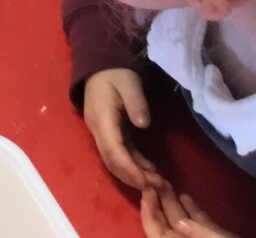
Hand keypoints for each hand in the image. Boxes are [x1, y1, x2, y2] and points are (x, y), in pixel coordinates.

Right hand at [84, 68, 162, 190]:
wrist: (99, 66)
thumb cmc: (115, 73)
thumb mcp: (129, 83)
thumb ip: (137, 102)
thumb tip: (144, 125)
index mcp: (101, 118)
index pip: (112, 149)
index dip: (128, 167)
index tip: (145, 181)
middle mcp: (97, 129)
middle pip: (110, 160)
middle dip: (131, 176)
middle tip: (156, 188)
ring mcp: (101, 132)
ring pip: (114, 160)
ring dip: (133, 173)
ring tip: (157, 183)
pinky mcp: (109, 133)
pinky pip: (120, 153)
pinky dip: (134, 164)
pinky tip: (150, 171)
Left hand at [141, 186, 238, 237]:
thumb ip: (201, 234)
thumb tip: (179, 223)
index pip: (156, 234)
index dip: (149, 213)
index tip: (146, 191)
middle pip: (168, 228)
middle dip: (161, 205)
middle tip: (155, 180)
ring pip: (183, 226)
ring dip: (176, 205)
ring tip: (167, 183)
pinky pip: (201, 227)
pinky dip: (194, 213)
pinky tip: (187, 196)